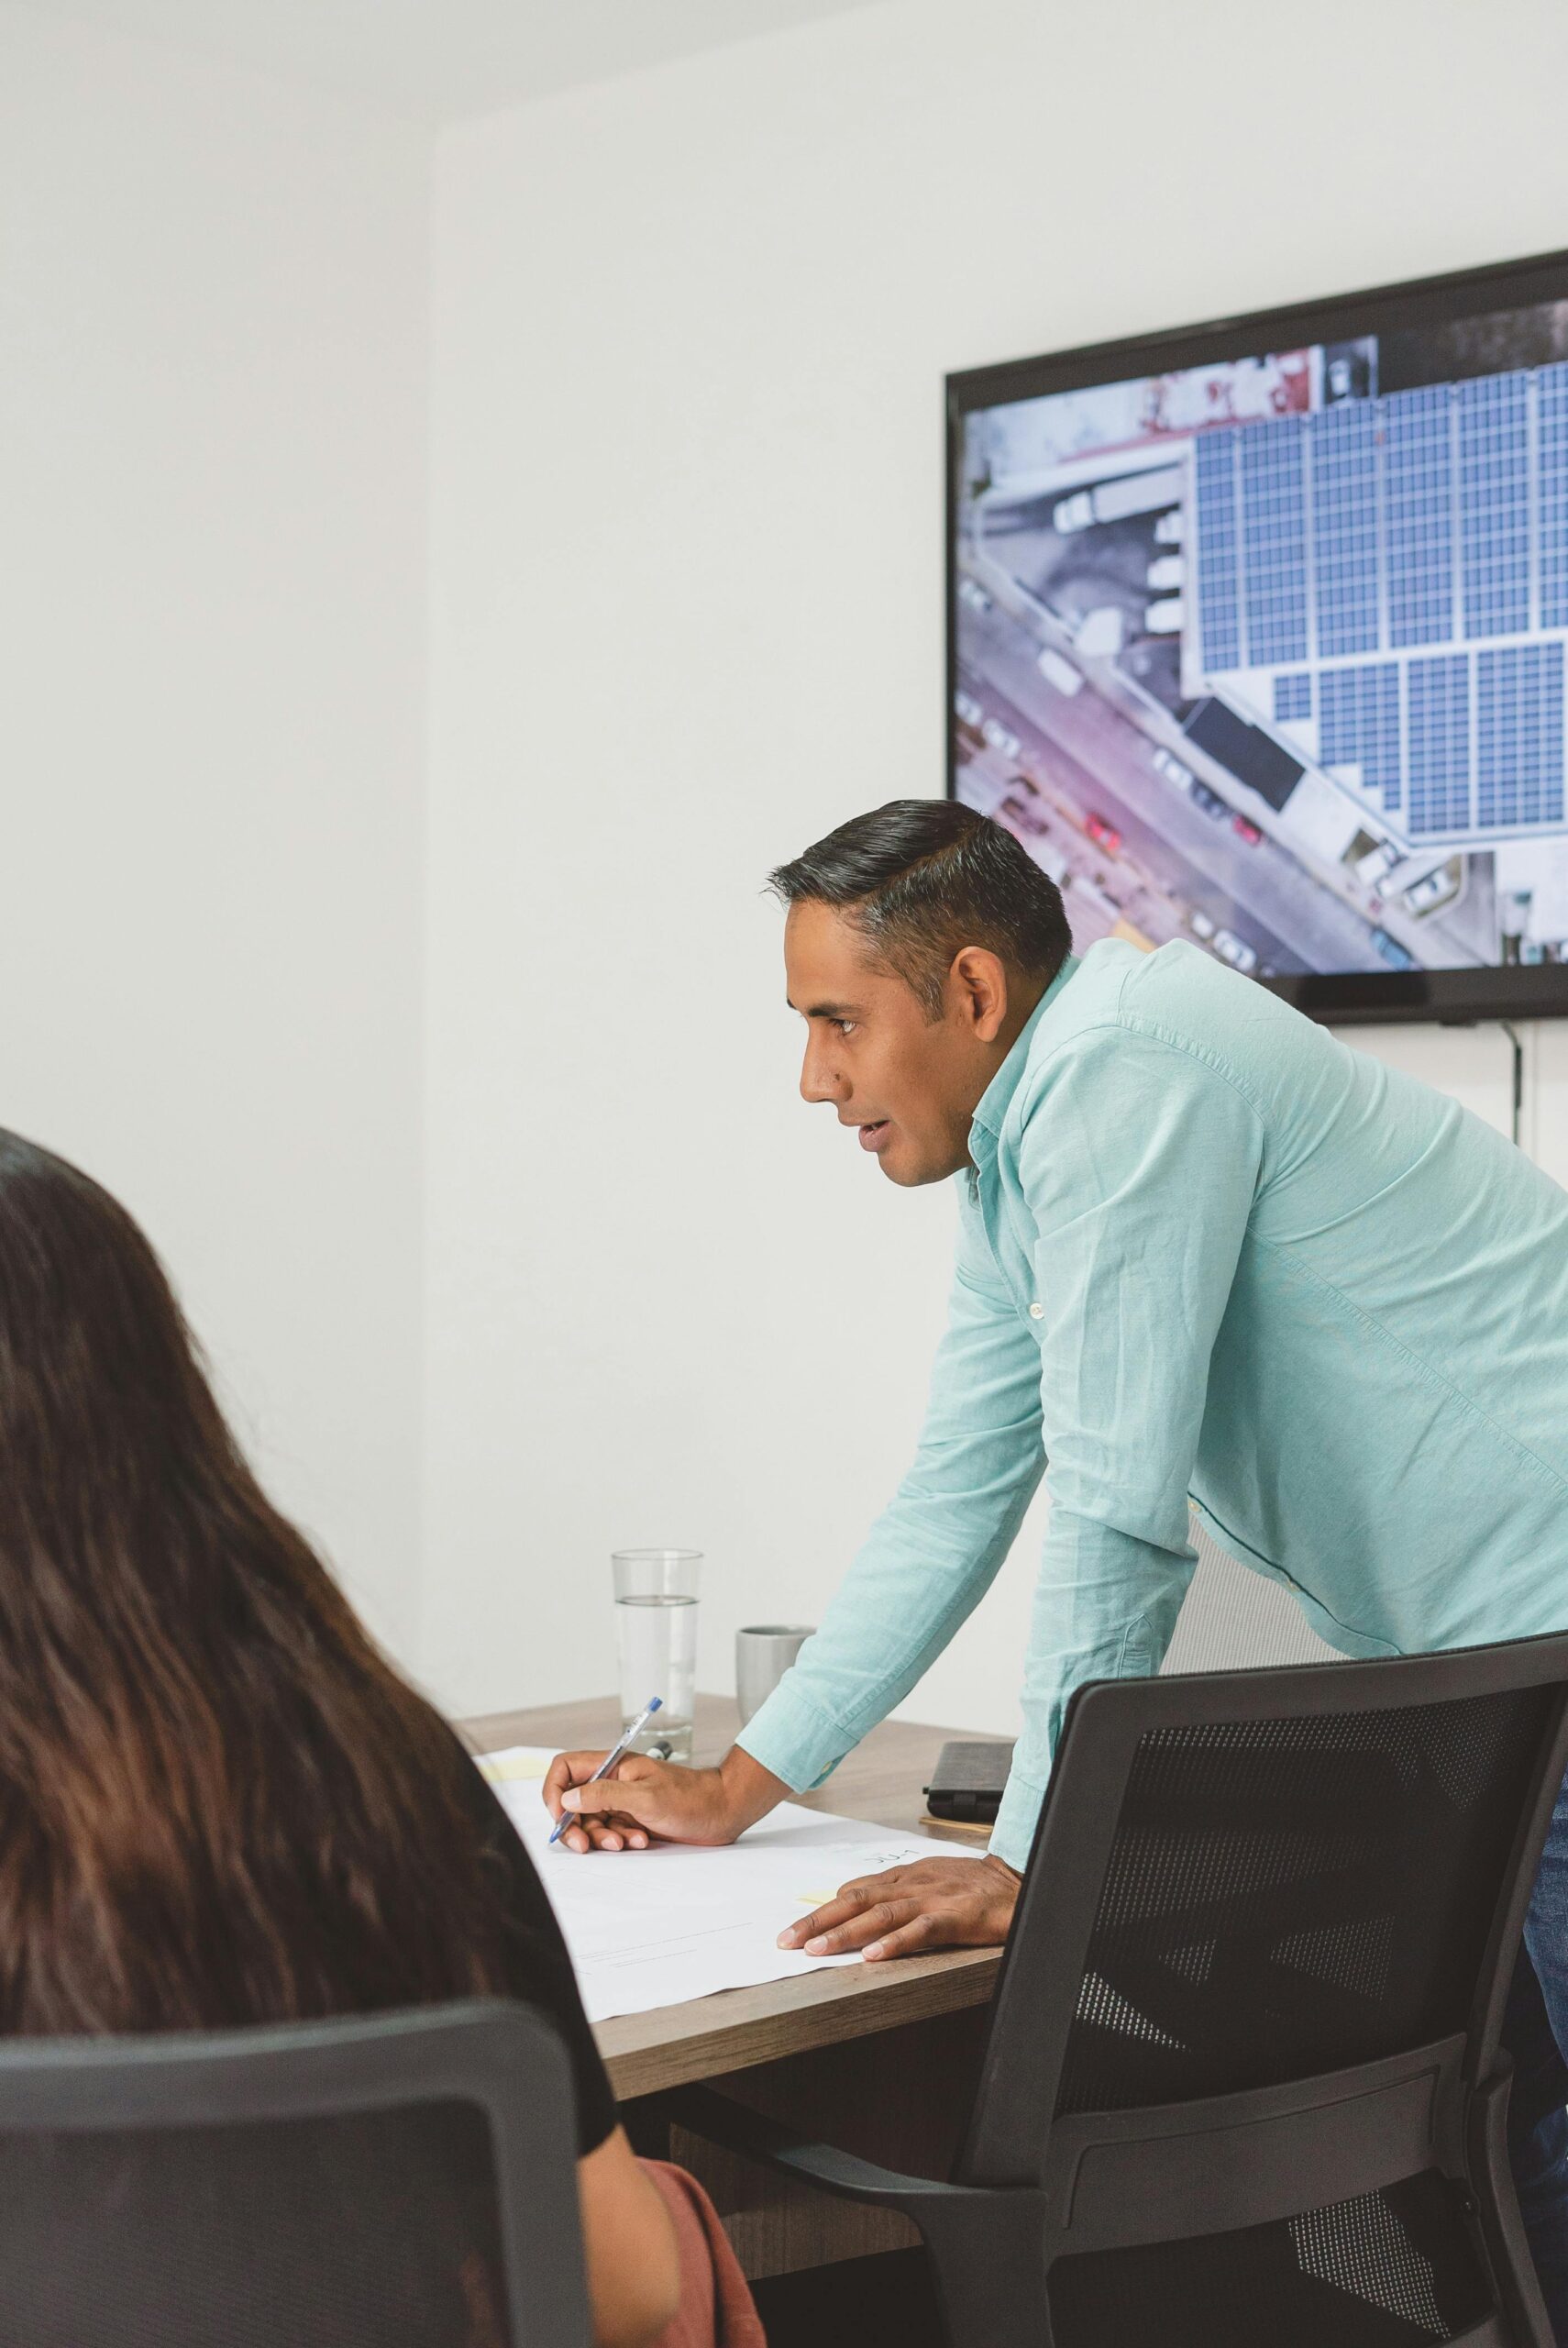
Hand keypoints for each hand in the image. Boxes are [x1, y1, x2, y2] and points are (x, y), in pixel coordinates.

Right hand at [543, 1744, 785, 1854]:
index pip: (566, 1768)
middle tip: (584, 1847)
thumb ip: (603, 1796)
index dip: (555, 1791)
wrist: (722, 1811)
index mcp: (612, 1766)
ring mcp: (623, 1802)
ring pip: (591, 1822)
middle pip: (573, 1802)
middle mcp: (613, 1782)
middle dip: (576, 1826)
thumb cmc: (691, 1798)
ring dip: (602, 1837)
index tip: (561, 1816)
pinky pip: (611, 1833)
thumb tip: (567, 1800)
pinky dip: (619, 1841)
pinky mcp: (633, 1820)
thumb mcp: (644, 1797)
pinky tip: (640, 1841)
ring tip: (627, 1842)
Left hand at [776, 1852, 1021, 1961]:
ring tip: (817, 1950)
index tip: (795, 1929)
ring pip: (880, 1915)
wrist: (1016, 1882)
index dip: (822, 1911)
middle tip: (787, 1940)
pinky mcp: (954, 1918)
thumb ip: (892, 1889)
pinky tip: (873, 1955)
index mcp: (903, 1877)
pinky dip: (895, 1943)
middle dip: (819, 1921)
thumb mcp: (927, 1879)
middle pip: (856, 1900)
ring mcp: (931, 1900)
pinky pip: (920, 1931)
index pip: (853, 1891)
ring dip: (846, 1932)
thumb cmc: (971, 1885)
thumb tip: (850, 1897)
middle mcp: (911, 1885)